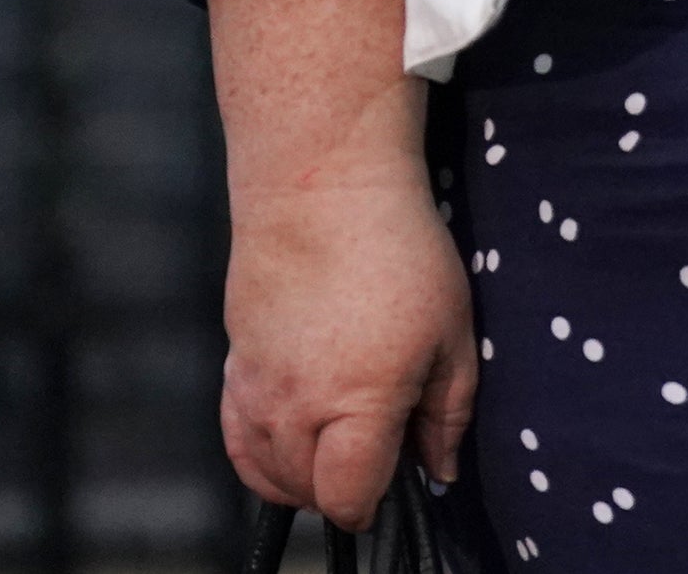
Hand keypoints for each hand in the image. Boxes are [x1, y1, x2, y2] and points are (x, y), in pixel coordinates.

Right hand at [205, 0, 474, 525]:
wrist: (321, 183)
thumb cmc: (399, 251)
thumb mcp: (452, 331)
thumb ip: (447, 412)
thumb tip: (439, 470)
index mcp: (357, 404)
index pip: (351, 499)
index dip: (377, 504)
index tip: (398, 480)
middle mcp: (296, 407)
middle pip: (309, 494)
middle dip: (346, 488)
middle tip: (381, 449)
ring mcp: (257, 388)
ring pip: (268, 472)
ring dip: (303, 474)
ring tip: (342, 441)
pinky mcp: (235, 365)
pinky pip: (237, 438)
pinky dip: (261, 453)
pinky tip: (292, 434)